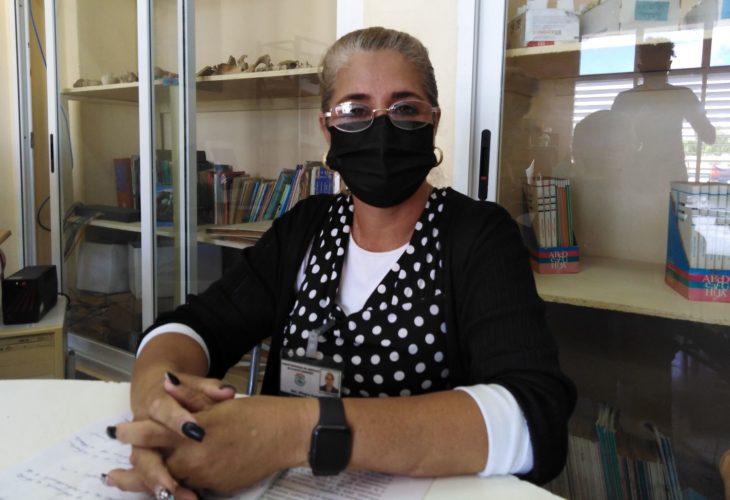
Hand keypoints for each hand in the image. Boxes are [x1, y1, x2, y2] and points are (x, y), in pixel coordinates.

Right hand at [106, 371, 236, 497]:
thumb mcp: (193, 383)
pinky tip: (178, 498)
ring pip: (144, 468)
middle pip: (144, 450)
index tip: (195, 432)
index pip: (164, 410)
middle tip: (172, 485)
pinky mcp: (147, 459)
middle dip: (156, 470)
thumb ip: (209, 388)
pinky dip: (160, 489)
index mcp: (156, 402)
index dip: (177, 420)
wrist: (153, 389)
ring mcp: (142, 446)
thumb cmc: (179, 387)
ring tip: (180, 497)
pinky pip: (149, 476)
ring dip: (157, 485)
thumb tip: (227, 392)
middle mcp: (143, 427)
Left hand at [113, 396, 317, 492]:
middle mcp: (196, 457)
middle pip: (153, 468)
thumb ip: (190, 395)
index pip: (153, 432)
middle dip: (129, 474)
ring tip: (130, 485)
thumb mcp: (221, 401)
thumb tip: (165, 382)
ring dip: (150, 483)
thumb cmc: (258, 412)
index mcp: (195, 431)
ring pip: (170, 483)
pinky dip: (177, 486)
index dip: (132, 432)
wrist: (289, 435)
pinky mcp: (220, 486)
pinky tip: (171, 486)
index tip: (116, 431)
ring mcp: (208, 476)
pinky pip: (192, 487)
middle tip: (109, 477)